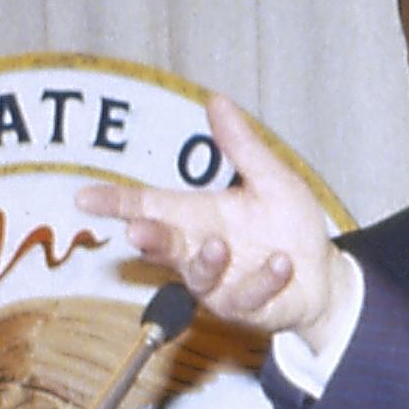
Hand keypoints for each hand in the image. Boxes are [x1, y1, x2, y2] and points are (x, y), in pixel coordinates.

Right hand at [75, 97, 343, 336]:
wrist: (323, 275)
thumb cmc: (287, 227)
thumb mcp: (269, 178)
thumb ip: (241, 145)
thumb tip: (216, 100)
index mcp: (196, 216)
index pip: (147, 205)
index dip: (114, 202)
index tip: (84, 198)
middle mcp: (198, 251)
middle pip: (163, 245)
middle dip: (149, 239)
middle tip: (137, 232)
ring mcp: (219, 284)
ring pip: (199, 278)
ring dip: (205, 263)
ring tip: (217, 246)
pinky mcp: (246, 308)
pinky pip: (248, 296)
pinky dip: (264, 279)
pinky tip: (282, 263)